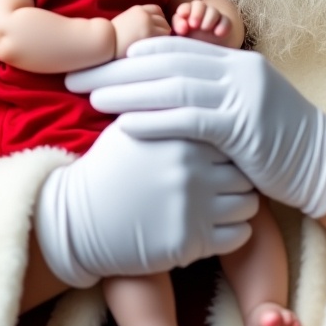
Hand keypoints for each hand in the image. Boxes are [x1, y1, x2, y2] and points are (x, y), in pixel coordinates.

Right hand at [35, 120, 257, 287]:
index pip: (231, 137)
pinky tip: (217, 226)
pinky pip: (239, 236)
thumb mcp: (131, 126)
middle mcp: (192, 171)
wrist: (77, 218)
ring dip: (240, 205)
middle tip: (225, 183)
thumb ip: (164, 107)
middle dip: (238, 176)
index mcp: (181, 138)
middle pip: (243, 171)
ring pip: (248, 204)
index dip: (229, 147)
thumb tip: (192, 84)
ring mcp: (193, 208)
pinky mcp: (191, 242)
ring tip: (222, 204)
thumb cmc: (107, 169)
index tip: (222, 155)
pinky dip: (235, 231)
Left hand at [66, 37, 325, 218]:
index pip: (175, 48)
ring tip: (89, 96)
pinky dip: (156, 118)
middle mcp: (238, 70)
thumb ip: (212, 96)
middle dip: (116, 68)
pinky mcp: (245, 126)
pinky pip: (191, 118)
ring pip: (173, 86)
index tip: (97, 61)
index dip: (132, 53)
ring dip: (127, 91)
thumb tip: (167, 95)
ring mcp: (243, 95)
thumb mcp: (246, 109)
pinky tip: (125, 124)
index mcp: (236, 62)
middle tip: (75, 76)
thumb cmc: (280, 144)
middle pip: (165, 62)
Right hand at [110, 3, 170, 57]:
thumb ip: (138, 21)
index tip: (155, 28)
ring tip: (153, 45)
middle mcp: (144, 14)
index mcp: (138, 10)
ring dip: (162, 36)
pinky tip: (154, 48)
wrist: (105, 41)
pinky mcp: (150, 33)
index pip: (157, 10)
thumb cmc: (112, 36)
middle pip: (163, 19)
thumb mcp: (126, 21)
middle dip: (162, 28)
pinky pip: (164, 36)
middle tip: (155, 39)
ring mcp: (148, 23)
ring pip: (166, 27)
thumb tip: (150, 27)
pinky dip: (162, 42)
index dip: (159, 19)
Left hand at [172, 0, 232, 43]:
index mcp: (187, 14)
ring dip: (209, 18)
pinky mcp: (225, 25)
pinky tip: (218, 33)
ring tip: (204, 28)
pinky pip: (226, 21)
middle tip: (193, 24)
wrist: (205, 52)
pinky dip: (223, 26)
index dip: (184, 11)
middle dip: (196, 13)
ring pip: (213, 11)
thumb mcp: (181, 38)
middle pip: (199, 5)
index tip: (182, 17)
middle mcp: (200, 13)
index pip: (185, 8)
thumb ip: (179, 29)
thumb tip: (183, 28)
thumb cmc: (189, 44)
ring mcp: (214, 18)